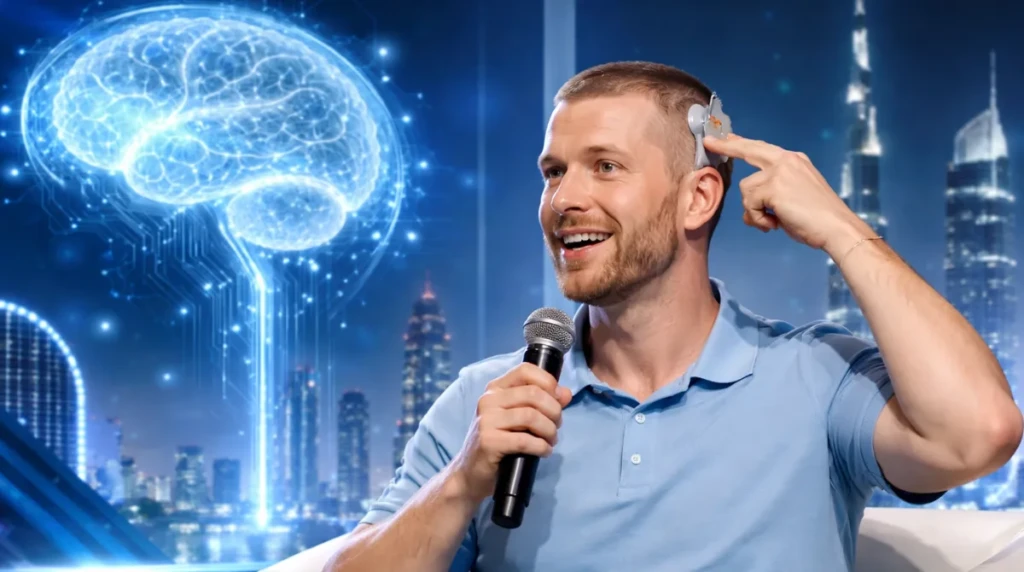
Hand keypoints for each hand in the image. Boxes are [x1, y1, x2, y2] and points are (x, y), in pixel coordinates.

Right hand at [449, 363, 571, 503]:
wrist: (472, 474)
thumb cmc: (499, 443)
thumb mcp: (520, 419)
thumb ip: (543, 403)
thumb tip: (566, 393)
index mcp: (496, 389)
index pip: (526, 370)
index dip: (548, 382)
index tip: (558, 400)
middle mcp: (488, 400)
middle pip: (534, 394)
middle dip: (554, 411)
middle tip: (556, 427)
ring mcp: (486, 420)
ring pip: (531, 416)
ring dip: (549, 431)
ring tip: (550, 441)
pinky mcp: (488, 441)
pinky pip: (524, 440)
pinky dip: (541, 447)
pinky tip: (544, 452)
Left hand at [702, 133, 871, 253]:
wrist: (836, 227)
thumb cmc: (817, 220)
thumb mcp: (792, 199)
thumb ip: (771, 194)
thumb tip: (750, 208)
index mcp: (794, 161)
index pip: (763, 148)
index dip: (743, 144)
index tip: (728, 138)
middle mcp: (786, 161)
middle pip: (748, 149)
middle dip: (727, 147)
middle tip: (709, 142)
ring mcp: (780, 171)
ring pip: (746, 190)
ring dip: (755, 212)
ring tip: (774, 222)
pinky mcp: (773, 186)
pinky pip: (750, 205)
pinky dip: (758, 220)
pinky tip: (776, 224)